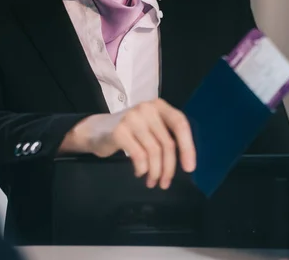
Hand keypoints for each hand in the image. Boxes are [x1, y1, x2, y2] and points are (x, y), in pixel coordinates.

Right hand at [60, 99, 195, 188]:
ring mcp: (132, 118)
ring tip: (152, 181)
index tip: (190, 167)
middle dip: (169, 167)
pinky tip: (139, 172)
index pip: (180, 123)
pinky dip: (142, 169)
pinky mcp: (119, 131)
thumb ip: (166, 136)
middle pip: (167, 143)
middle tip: (165, 183)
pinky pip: (139, 156)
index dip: (187, 146)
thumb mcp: (151, 127)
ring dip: (155, 172)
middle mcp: (147, 108)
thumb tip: (186, 161)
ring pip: (154, 152)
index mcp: (159, 106)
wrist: (97, 130)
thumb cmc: (130, 131)